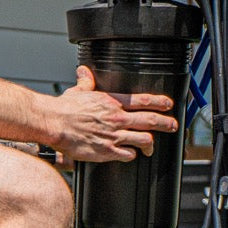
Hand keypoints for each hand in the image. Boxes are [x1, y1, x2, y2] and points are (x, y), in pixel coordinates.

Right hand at [48, 66, 177, 162]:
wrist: (54, 123)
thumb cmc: (64, 109)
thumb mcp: (78, 91)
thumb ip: (86, 82)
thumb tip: (84, 71)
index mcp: (112, 102)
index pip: (143, 101)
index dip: (159, 102)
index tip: (168, 105)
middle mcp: (117, 118)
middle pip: (151, 121)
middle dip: (166, 123)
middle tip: (173, 126)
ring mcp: (114, 136)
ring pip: (144, 140)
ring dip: (150, 144)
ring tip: (151, 147)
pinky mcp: (107, 151)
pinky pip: (128, 155)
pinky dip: (131, 155)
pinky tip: (130, 155)